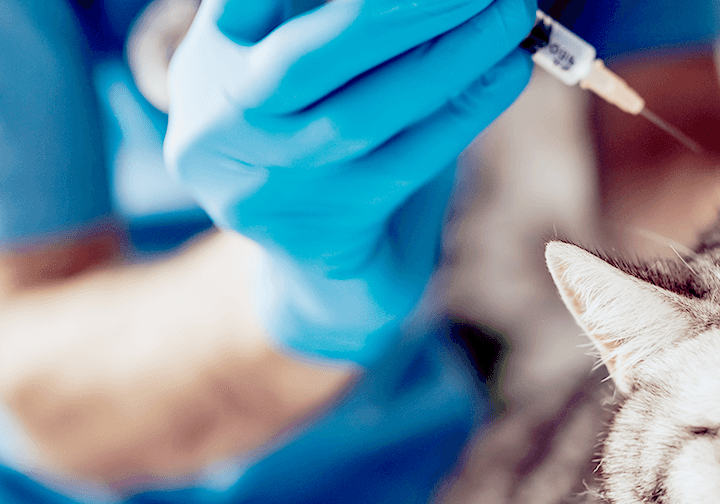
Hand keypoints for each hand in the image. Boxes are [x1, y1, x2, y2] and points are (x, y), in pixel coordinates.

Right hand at [164, 0, 534, 362]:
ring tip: (510, 12)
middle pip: (305, 61)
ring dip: (450, 57)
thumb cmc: (318, 125)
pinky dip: (465, 110)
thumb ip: (330, 14)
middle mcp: (220, 128)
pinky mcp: (327, 230)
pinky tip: (508, 69)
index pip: (241, 4)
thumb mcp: (298, 60)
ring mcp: (270, 188)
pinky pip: (407, 162)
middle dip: (398, 13)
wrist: (320, 262)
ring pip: (365, 115)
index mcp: (208, 63)